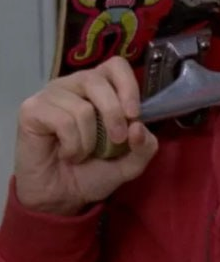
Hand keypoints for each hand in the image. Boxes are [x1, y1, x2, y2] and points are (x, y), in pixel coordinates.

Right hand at [13, 57, 157, 214]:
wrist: (62, 196)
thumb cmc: (94, 172)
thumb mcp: (131, 163)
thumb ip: (145, 147)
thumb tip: (139, 127)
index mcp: (100, 88)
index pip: (116, 65)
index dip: (128, 86)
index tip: (134, 115)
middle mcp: (75, 85)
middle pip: (98, 80)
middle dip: (114, 114)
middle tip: (116, 141)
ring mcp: (51, 95)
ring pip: (82, 106)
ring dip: (90, 139)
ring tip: (83, 153)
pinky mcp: (32, 109)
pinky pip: (62, 120)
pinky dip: (72, 144)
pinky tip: (66, 153)